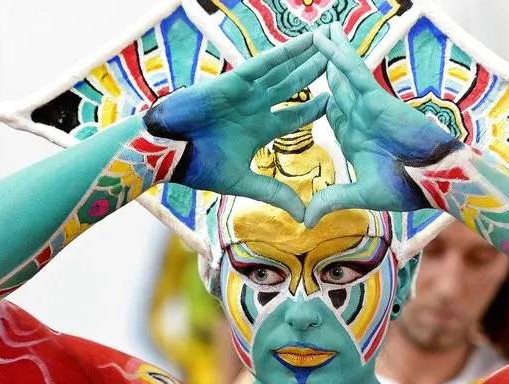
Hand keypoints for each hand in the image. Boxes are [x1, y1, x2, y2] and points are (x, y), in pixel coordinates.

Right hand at [145, 30, 329, 221]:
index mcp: (259, 129)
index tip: (337, 100)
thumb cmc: (198, 166)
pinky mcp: (233, 81)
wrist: (167, 152)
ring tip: (328, 44)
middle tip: (340, 62)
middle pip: (293, 88)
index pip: (295, 117)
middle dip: (315, 75)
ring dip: (304, 58)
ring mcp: (245, 93)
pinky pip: (263, 64)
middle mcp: (255, 108)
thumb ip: (275, 194)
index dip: (316, 109)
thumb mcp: (244, 182)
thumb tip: (303, 216)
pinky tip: (304, 42)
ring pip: (282, 72)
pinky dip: (283, 53)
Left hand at [305, 23, 461, 226]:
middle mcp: (358, 119)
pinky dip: (339, 57)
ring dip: (328, 53)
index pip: (329, 113)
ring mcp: (367, 107)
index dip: (315, 98)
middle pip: (334, 88)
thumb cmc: (406, 188)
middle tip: (305, 47)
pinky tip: (324, 40)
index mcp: (353, 139)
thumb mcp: (360, 195)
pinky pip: (354, 74)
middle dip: (320, 68)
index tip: (301, 86)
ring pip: (342, 75)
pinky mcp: (377, 99)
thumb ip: (332, 200)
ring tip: (315, 31)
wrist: (435, 180)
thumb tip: (307, 220)